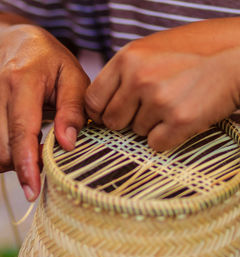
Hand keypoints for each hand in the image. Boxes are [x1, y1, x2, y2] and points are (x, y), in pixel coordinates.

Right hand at [0, 24, 89, 200]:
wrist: (12, 44)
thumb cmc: (49, 62)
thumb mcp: (73, 77)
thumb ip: (72, 110)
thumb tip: (67, 145)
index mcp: (20, 81)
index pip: (20, 132)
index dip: (27, 165)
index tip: (33, 190)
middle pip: (4, 151)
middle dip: (26, 165)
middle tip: (47, 155)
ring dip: (15, 160)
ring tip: (34, 142)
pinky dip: (4, 152)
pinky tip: (18, 137)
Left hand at [85, 39, 239, 150]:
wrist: (233, 60)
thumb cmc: (188, 57)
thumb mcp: (147, 52)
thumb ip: (120, 74)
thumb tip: (96, 107)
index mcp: (127, 59)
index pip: (92, 100)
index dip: (100, 113)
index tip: (110, 115)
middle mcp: (139, 78)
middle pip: (112, 121)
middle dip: (126, 121)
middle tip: (148, 110)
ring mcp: (159, 99)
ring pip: (136, 132)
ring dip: (151, 126)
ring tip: (171, 105)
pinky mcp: (179, 119)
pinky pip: (155, 144)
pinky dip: (166, 137)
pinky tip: (179, 119)